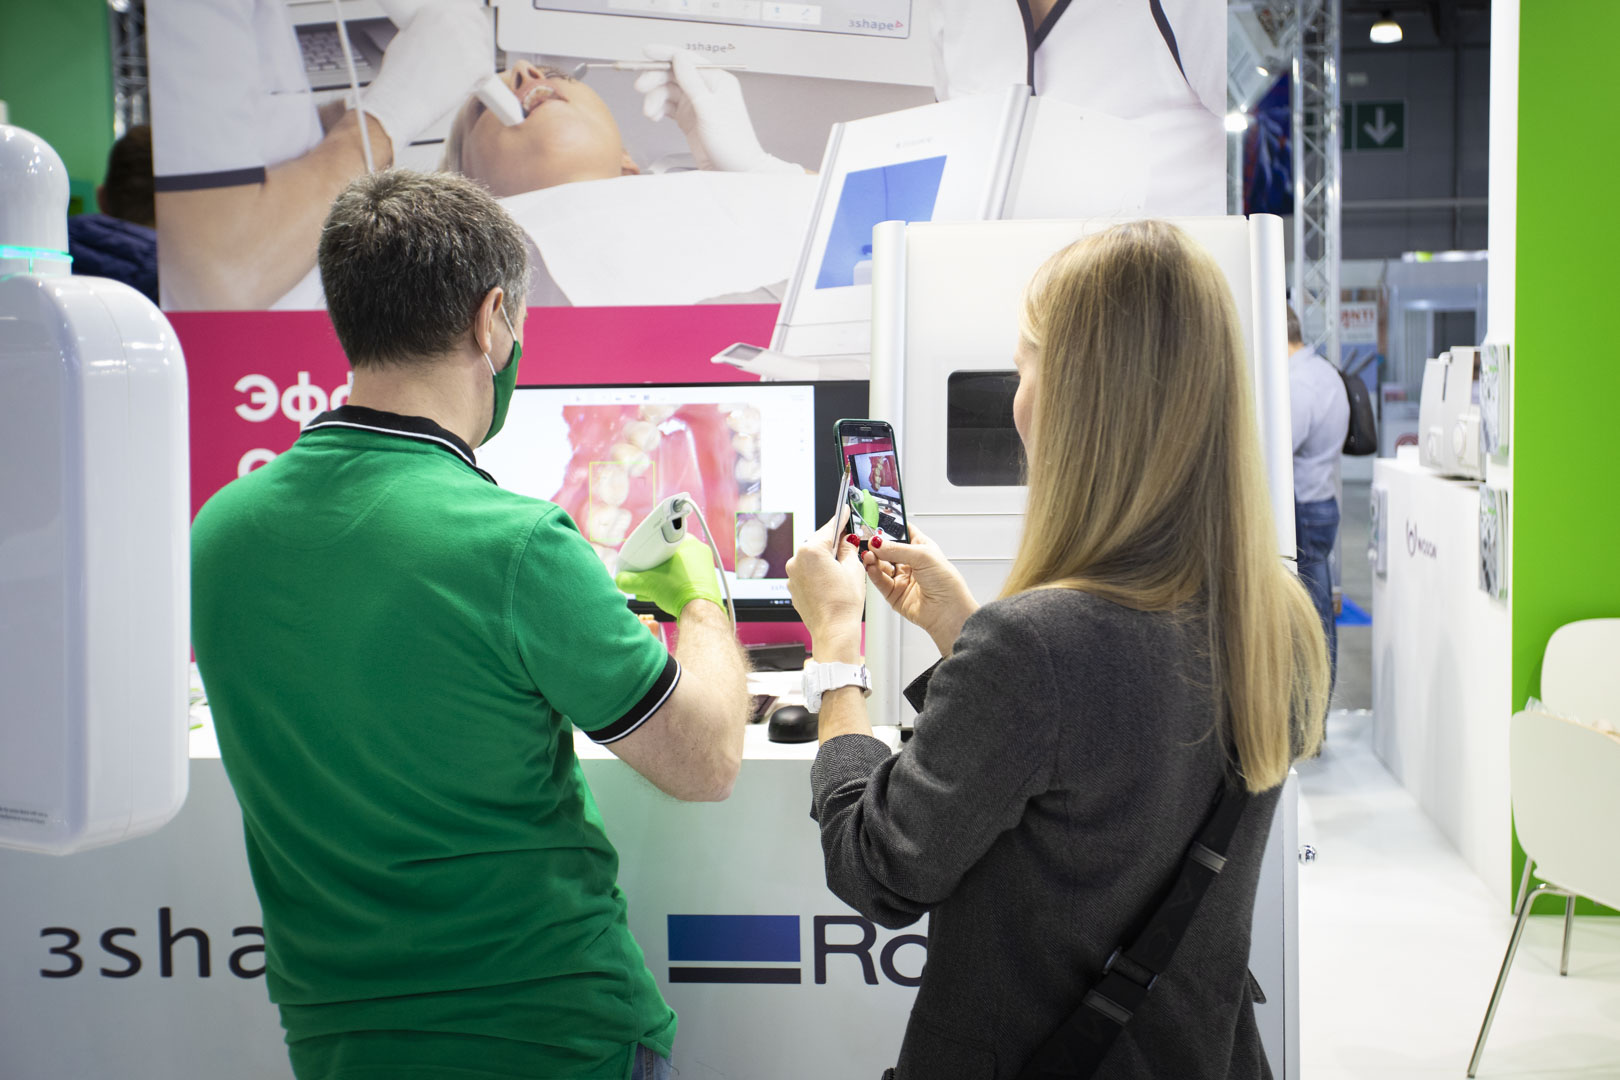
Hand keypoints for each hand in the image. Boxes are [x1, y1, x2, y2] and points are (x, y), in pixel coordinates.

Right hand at [363, 0, 493, 154]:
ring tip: (450, 80)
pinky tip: (456, 88)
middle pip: (480, 26)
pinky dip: (475, 84)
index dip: (471, 25)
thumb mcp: (407, 39)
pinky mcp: (479, 62)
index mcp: (435, 11)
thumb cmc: (398, 77)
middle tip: (473, 58)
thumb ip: (428, 32)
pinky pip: (486, 73)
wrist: (401, 99)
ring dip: (474, 66)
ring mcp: (468, 40)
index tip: (471, 34)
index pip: (465, 10)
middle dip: (479, 42)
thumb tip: (438, 37)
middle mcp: (453, 20)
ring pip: (483, 52)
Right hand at [615, 537, 724, 618]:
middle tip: (647, 574)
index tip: (644, 557)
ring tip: (655, 586)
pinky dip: (675, 585)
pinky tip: (666, 593)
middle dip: (656, 566)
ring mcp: (705, 568)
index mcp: (690, 543)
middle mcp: (700, 553)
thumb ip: (630, 580)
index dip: (652, 549)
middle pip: (671, 556)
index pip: (665, 540)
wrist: (700, 613)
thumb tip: (621, 580)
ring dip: (664, 576)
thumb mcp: (648, 583)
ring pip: (678, 568)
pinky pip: (686, 579)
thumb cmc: (681, 592)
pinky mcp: (707, 583)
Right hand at [635, 45, 801, 173]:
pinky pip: (668, 107)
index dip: (665, 54)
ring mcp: (697, 104)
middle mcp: (706, 88)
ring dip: (655, 98)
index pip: (687, 59)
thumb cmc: (732, 143)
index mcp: (717, 80)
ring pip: (668, 91)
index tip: (645, 52)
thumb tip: (678, 57)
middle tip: (640, 88)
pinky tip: (654, 117)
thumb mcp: (709, 109)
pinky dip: (658, 109)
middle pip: (673, 74)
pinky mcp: (689, 119)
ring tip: (649, 113)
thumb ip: (692, 82)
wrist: (736, 171)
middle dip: (655, 79)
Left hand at [786, 511, 867, 660]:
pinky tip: (831, 583)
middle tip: (850, 545)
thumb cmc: (843, 604)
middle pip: (818, 544)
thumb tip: (847, 540)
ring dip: (825, 561)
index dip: (840, 520)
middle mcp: (796, 561)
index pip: (828, 528)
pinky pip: (807, 574)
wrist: (833, 631)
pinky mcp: (793, 588)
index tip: (844, 512)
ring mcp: (792, 576)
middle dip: (833, 544)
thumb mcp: (853, 569)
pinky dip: (818, 574)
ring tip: (842, 571)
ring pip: (812, 560)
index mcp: (811, 551)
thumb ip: (848, 548)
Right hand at [860, 528, 978, 656]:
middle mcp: (910, 562)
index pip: (902, 532)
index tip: (875, 522)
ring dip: (873, 558)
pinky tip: (871, 567)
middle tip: (868, 540)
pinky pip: (879, 580)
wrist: (948, 611)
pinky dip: (873, 573)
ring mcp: (901, 578)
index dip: (890, 527)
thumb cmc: (947, 583)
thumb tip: (876, 543)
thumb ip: (897, 549)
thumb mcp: (923, 556)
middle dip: (877, 544)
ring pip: (880, 564)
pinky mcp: (894, 593)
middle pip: (887, 549)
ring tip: (869, 555)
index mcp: (921, 548)